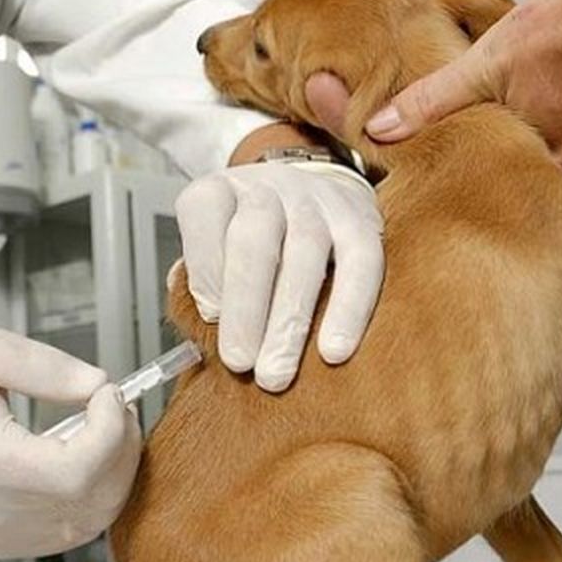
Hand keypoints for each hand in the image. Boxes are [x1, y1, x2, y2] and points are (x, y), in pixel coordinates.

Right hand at [0, 322, 141, 558]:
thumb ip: (42, 364)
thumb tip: (95, 384)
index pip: (79, 470)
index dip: (110, 431)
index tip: (107, 393)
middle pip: (96, 497)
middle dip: (121, 445)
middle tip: (112, 403)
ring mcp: (6, 535)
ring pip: (95, 517)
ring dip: (115, 470)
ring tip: (102, 424)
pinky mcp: (11, 542)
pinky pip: (77, 527)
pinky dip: (96, 492)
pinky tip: (84, 455)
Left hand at [175, 160, 382, 391]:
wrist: (313, 197)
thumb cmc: (253, 241)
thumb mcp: (213, 249)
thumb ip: (201, 283)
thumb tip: (200, 323)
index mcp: (221, 191)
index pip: (204, 216)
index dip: (203, 270)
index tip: (209, 319)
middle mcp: (268, 189)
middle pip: (254, 239)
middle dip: (244, 306)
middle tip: (239, 363)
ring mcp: (318, 201)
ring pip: (306, 252)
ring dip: (289, 320)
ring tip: (276, 372)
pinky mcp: (361, 221)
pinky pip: (361, 263)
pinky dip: (349, 310)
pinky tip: (333, 351)